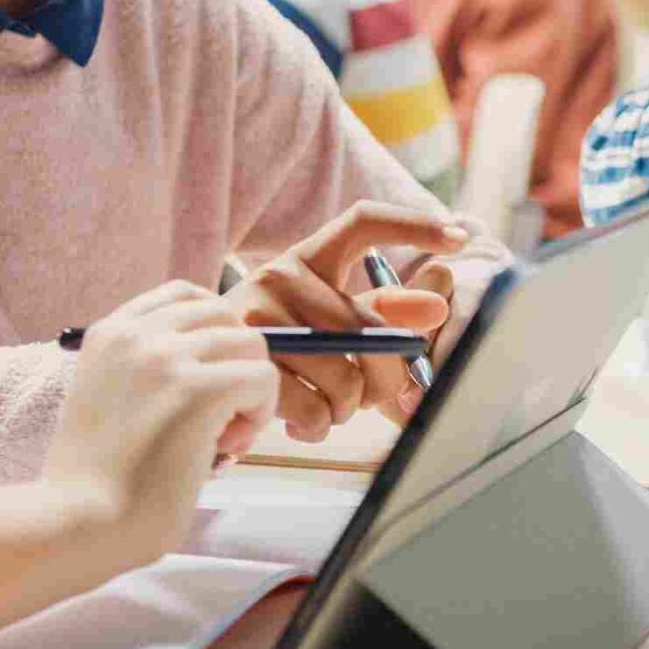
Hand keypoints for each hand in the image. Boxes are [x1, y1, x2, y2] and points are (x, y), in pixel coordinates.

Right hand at [44, 282, 279, 562]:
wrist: (76, 522)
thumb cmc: (93, 481)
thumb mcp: (106, 399)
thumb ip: (146, 372)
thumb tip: (215, 366)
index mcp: (110, 333)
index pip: (184, 295)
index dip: (213, 333)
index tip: (208, 376)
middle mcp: (138, 334)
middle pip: (225, 317)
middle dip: (234, 363)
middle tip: (219, 418)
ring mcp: (167, 358)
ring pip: (250, 346)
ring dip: (249, 392)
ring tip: (221, 438)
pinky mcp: (198, 390)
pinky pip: (263, 379)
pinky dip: (259, 413)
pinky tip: (227, 447)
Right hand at [223, 201, 468, 439]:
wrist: (191, 380)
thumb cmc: (274, 353)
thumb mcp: (326, 324)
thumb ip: (381, 314)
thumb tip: (437, 305)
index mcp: (306, 258)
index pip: (363, 222)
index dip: (412, 225)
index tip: (458, 237)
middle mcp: (280, 275)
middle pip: (371, 328)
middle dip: (388, 376)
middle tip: (372, 397)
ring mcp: (258, 315)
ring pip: (345, 377)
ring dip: (346, 410)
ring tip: (323, 411)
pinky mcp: (245, 362)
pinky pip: (313, 407)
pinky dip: (316, 427)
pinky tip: (298, 422)